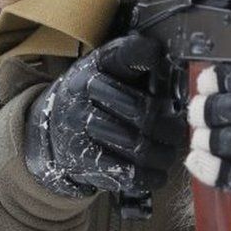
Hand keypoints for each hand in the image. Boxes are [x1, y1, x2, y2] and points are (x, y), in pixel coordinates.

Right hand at [24, 34, 186, 196]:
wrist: (53, 127)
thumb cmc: (97, 95)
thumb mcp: (110, 70)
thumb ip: (139, 63)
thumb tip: (174, 63)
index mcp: (95, 66)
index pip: (121, 55)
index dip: (143, 55)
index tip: (158, 57)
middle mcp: (83, 92)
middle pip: (139, 109)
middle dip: (167, 123)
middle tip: (177, 128)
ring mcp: (79, 127)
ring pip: (136, 145)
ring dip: (162, 152)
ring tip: (170, 150)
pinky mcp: (81, 159)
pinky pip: (126, 173)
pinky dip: (149, 175)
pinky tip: (157, 171)